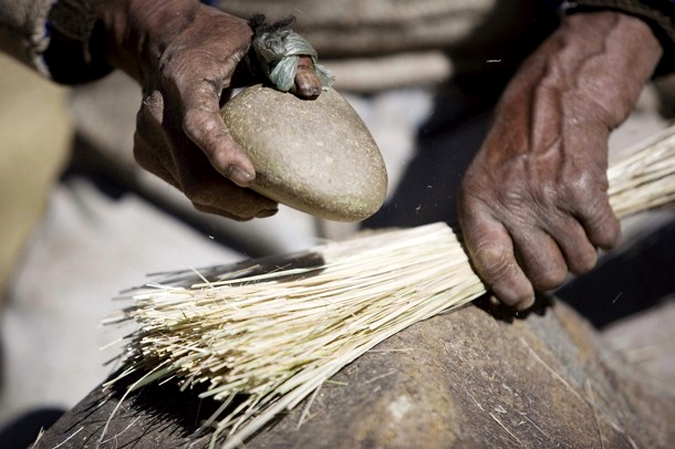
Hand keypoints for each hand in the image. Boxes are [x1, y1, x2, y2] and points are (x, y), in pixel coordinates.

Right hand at [96, 0, 319, 218]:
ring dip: (228, 204)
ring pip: (189, 189)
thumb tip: (312, 93)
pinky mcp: (144, 153)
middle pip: (194, 176)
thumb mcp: (254, 40)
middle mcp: (158, 111)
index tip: (249, 177)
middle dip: (236, 202)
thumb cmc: (217, 43)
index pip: (199, 123)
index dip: (222, 154)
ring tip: (261, 202)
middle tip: (272, 206)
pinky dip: (212, 196)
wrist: (162, 41)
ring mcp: (147, 136)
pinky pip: (182, 187)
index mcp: (185, 80)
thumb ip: (288, 61)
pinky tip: (233, 189)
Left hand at [458, 12, 662, 308]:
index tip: (521, 301)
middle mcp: (511, 203)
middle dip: (553, 275)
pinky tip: (592, 214)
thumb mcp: (481, 184)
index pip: (491, 264)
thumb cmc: (514, 153)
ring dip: (582, 254)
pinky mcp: (585, 191)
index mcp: (477, 203)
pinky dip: (605, 234)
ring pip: (580, 262)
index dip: (509, 291)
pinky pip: (605, 239)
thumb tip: (504, 291)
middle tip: (553, 256)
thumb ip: (488, 232)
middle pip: (545, 274)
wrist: (552, 101)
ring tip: (571, 230)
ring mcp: (549, 198)